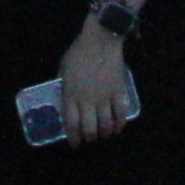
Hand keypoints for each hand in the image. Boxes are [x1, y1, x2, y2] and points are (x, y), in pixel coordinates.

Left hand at [59, 20, 135, 142]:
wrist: (101, 40)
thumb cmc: (79, 52)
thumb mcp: (63, 69)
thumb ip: (64, 86)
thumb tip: (64, 98)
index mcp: (71, 95)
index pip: (71, 124)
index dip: (73, 138)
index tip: (75, 144)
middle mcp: (87, 100)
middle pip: (89, 128)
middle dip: (89, 138)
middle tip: (90, 139)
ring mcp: (104, 97)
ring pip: (106, 124)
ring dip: (104, 133)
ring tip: (103, 135)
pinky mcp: (118, 92)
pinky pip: (121, 113)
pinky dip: (120, 124)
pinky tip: (118, 129)